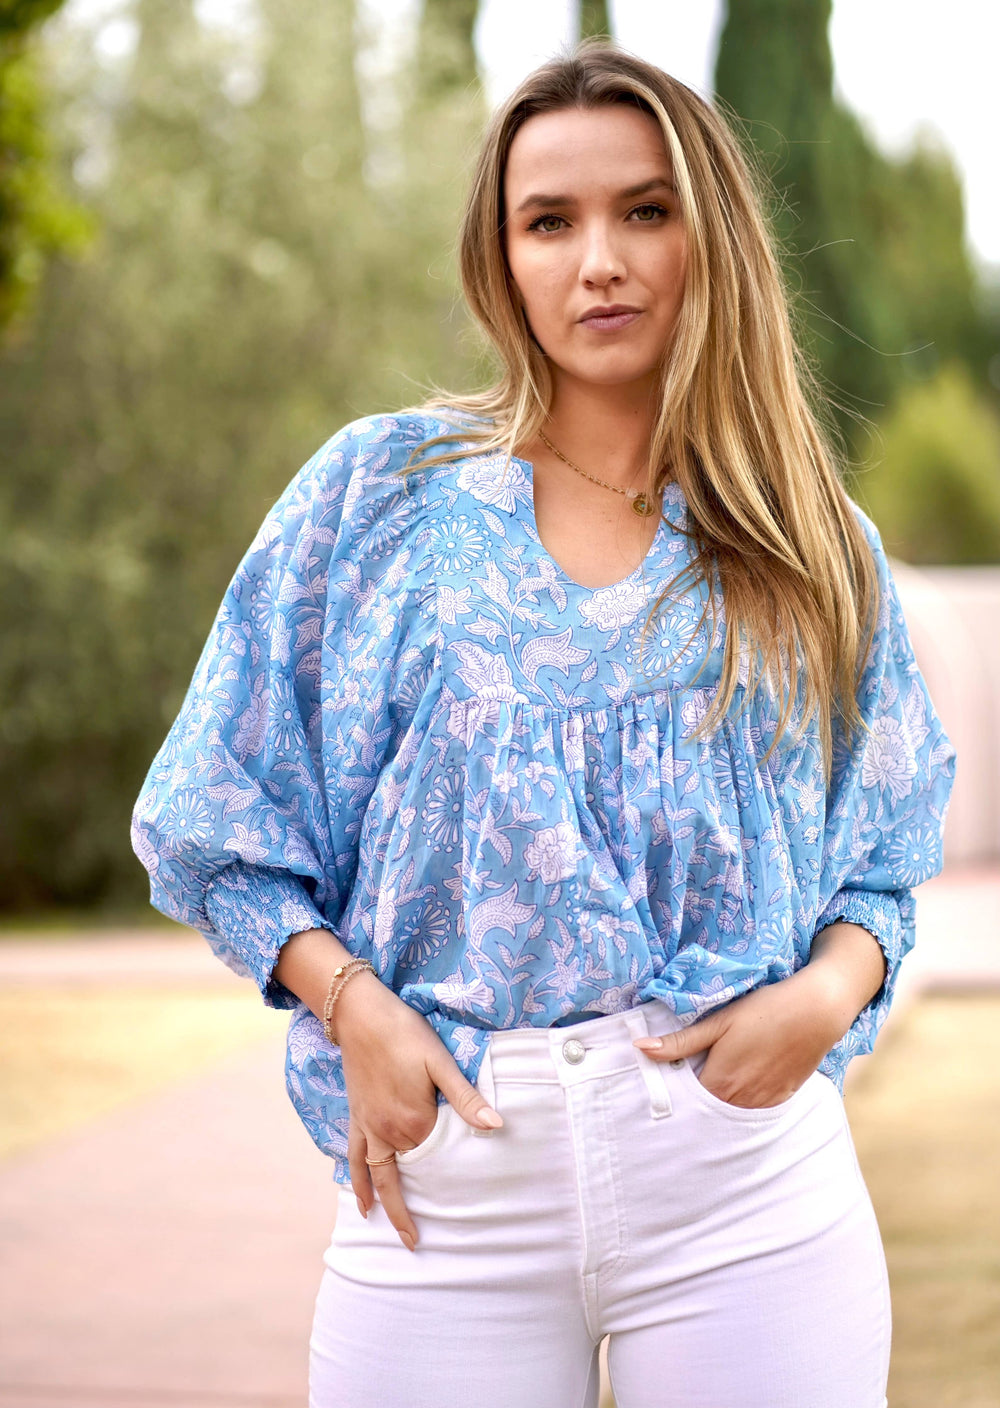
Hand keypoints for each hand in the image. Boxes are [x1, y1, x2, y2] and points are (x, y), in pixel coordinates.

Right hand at [336, 974, 502, 1249]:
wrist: (360, 1014)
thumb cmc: (405, 1033)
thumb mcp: (440, 1063)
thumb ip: (466, 1098)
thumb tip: (497, 1126)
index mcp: (412, 1123)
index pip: (435, 1162)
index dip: (448, 1182)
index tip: (460, 1214)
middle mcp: (386, 1133)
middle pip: (402, 1179)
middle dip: (406, 1213)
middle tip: (415, 1245)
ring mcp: (368, 1127)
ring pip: (375, 1176)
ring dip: (383, 1204)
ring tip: (390, 1229)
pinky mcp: (356, 1117)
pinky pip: (354, 1158)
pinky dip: (357, 1181)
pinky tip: (360, 1196)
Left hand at [632, 963, 859, 1108]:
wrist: (816, 1011)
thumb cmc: (764, 1010)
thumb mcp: (718, 1022)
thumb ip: (680, 1042)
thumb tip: (640, 1049)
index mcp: (720, 1082)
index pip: (686, 1103)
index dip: (674, 1093)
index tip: (665, 1084)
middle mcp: (741, 1100)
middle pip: (708, 1110)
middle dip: (695, 1102)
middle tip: (687, 1081)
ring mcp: (764, 1102)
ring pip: (731, 1112)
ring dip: (720, 1102)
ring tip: (716, 1079)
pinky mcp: (782, 1098)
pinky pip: (755, 1109)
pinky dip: (743, 1101)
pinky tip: (741, 1082)